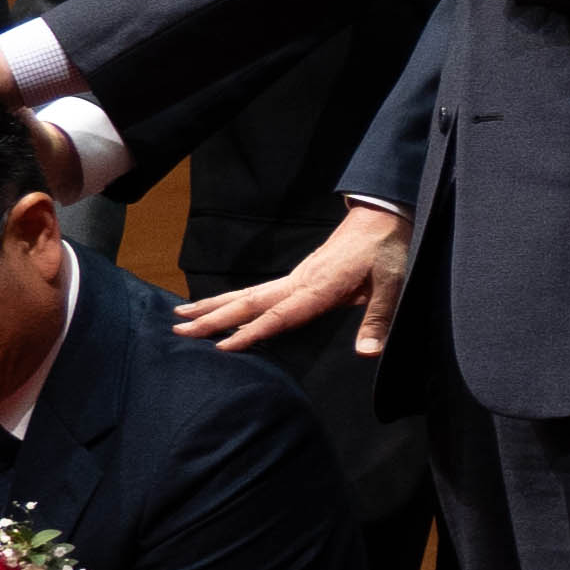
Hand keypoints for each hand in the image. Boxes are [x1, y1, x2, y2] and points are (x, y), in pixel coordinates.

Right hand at [175, 194, 408, 356]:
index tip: (222, 348)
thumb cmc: (388, 249)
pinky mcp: (299, 276)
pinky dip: (233, 301)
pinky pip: (260, 292)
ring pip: (248, 294)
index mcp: (320, 286)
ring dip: (214, 306)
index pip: (280, 315)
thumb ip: (377, 319)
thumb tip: (368, 353)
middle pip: (250, 303)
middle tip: (177, 331)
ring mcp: (296, 277)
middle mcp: (300, 281)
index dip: (252, 333)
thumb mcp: (392, 284)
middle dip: (213, 318)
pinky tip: (221, 310)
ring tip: (181, 317)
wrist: (383, 216)